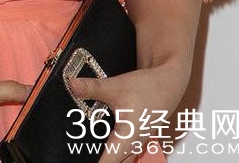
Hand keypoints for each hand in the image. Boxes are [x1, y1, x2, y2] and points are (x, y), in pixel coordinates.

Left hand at [68, 58, 189, 161]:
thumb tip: (71, 84)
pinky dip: (110, 150)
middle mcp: (131, 147)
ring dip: (106, 154)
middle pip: (113, 162)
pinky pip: (120, 152)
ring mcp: (133, 144)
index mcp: (126, 140)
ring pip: (118, 158)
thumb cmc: (147, 89)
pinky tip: (98, 139)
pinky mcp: (133, 139)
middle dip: (97, 157)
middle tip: (78, 154)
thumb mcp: (115, 86)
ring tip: (87, 147)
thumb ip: (92, 87)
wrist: (167, 84)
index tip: (78, 161)